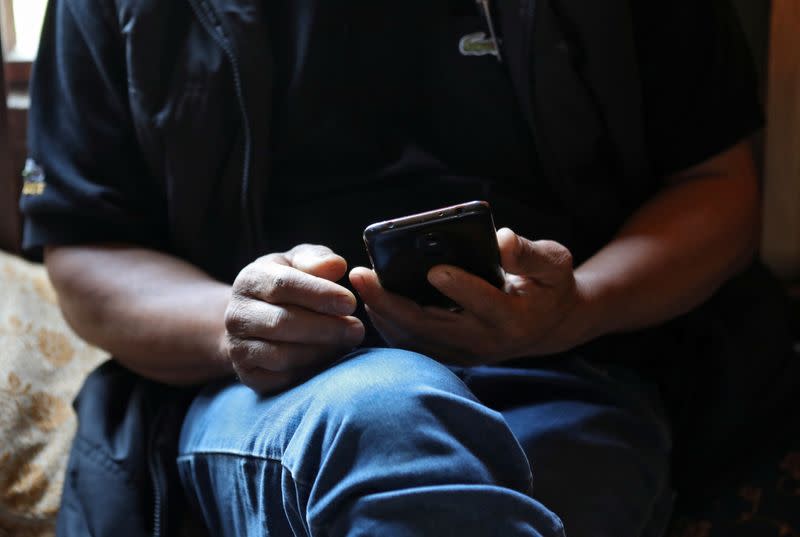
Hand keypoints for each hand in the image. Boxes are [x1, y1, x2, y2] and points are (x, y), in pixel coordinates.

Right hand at [224, 244, 364, 391]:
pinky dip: (308, 370)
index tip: (350, 302)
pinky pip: (280, 379)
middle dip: (325, 327)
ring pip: (281, 354)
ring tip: (347, 343)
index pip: (283, 285)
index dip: (319, 294)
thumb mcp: (300, 263)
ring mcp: (238, 347)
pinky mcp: (248, 375)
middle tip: (358, 329)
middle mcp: (237, 314)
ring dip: (320, 351)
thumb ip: (317, 260)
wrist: (256, 319)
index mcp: (250, 279)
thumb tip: (338, 265)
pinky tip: (328, 359)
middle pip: (282, 322)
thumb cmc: (288, 284)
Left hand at [349, 228, 585, 364]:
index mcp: (514, 317)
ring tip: (361, 285)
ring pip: (416, 339)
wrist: (548, 325)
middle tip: (362, 275)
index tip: (434, 269)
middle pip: (432, 326)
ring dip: (384, 313)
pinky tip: (373, 302)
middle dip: (392, 301)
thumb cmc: (549, 286)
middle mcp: (486, 341)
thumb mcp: (553, 263)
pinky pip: (414, 345)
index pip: (484, 304)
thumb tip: (502, 240)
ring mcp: (466, 353)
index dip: (460, 287)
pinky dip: (389, 325)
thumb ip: (529, 254)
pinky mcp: (451, 356)